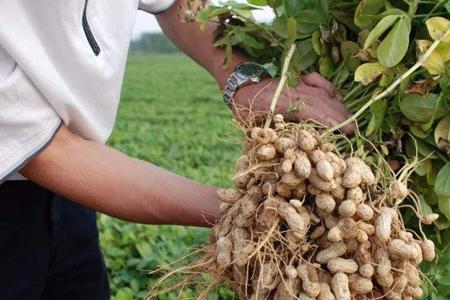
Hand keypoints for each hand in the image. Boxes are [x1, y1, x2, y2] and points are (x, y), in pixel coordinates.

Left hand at [231, 72, 354, 133]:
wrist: (242, 84)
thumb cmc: (245, 108)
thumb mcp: (251, 124)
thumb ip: (267, 135)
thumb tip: (283, 150)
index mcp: (280, 104)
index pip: (309, 111)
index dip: (326, 119)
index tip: (342, 128)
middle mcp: (292, 92)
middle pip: (320, 103)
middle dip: (339, 116)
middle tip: (354, 128)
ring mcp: (296, 83)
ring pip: (322, 93)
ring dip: (338, 105)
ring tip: (351, 118)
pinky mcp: (299, 79)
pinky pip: (318, 81)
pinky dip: (329, 88)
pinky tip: (339, 97)